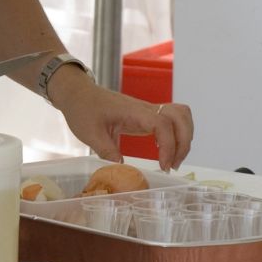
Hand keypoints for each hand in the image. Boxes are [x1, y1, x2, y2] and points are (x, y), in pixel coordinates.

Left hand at [52, 70, 193, 168]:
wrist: (77, 93)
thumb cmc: (82, 109)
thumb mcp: (90, 133)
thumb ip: (107, 151)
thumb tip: (123, 168)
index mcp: (133, 111)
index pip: (163, 124)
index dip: (169, 145)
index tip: (163, 166)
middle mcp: (145, 109)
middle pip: (180, 117)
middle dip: (184, 142)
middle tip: (172, 165)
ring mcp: (147, 111)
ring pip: (180, 116)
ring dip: (183, 138)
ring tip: (172, 160)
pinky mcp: (146, 115)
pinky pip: (171, 120)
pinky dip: (176, 135)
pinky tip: (164, 152)